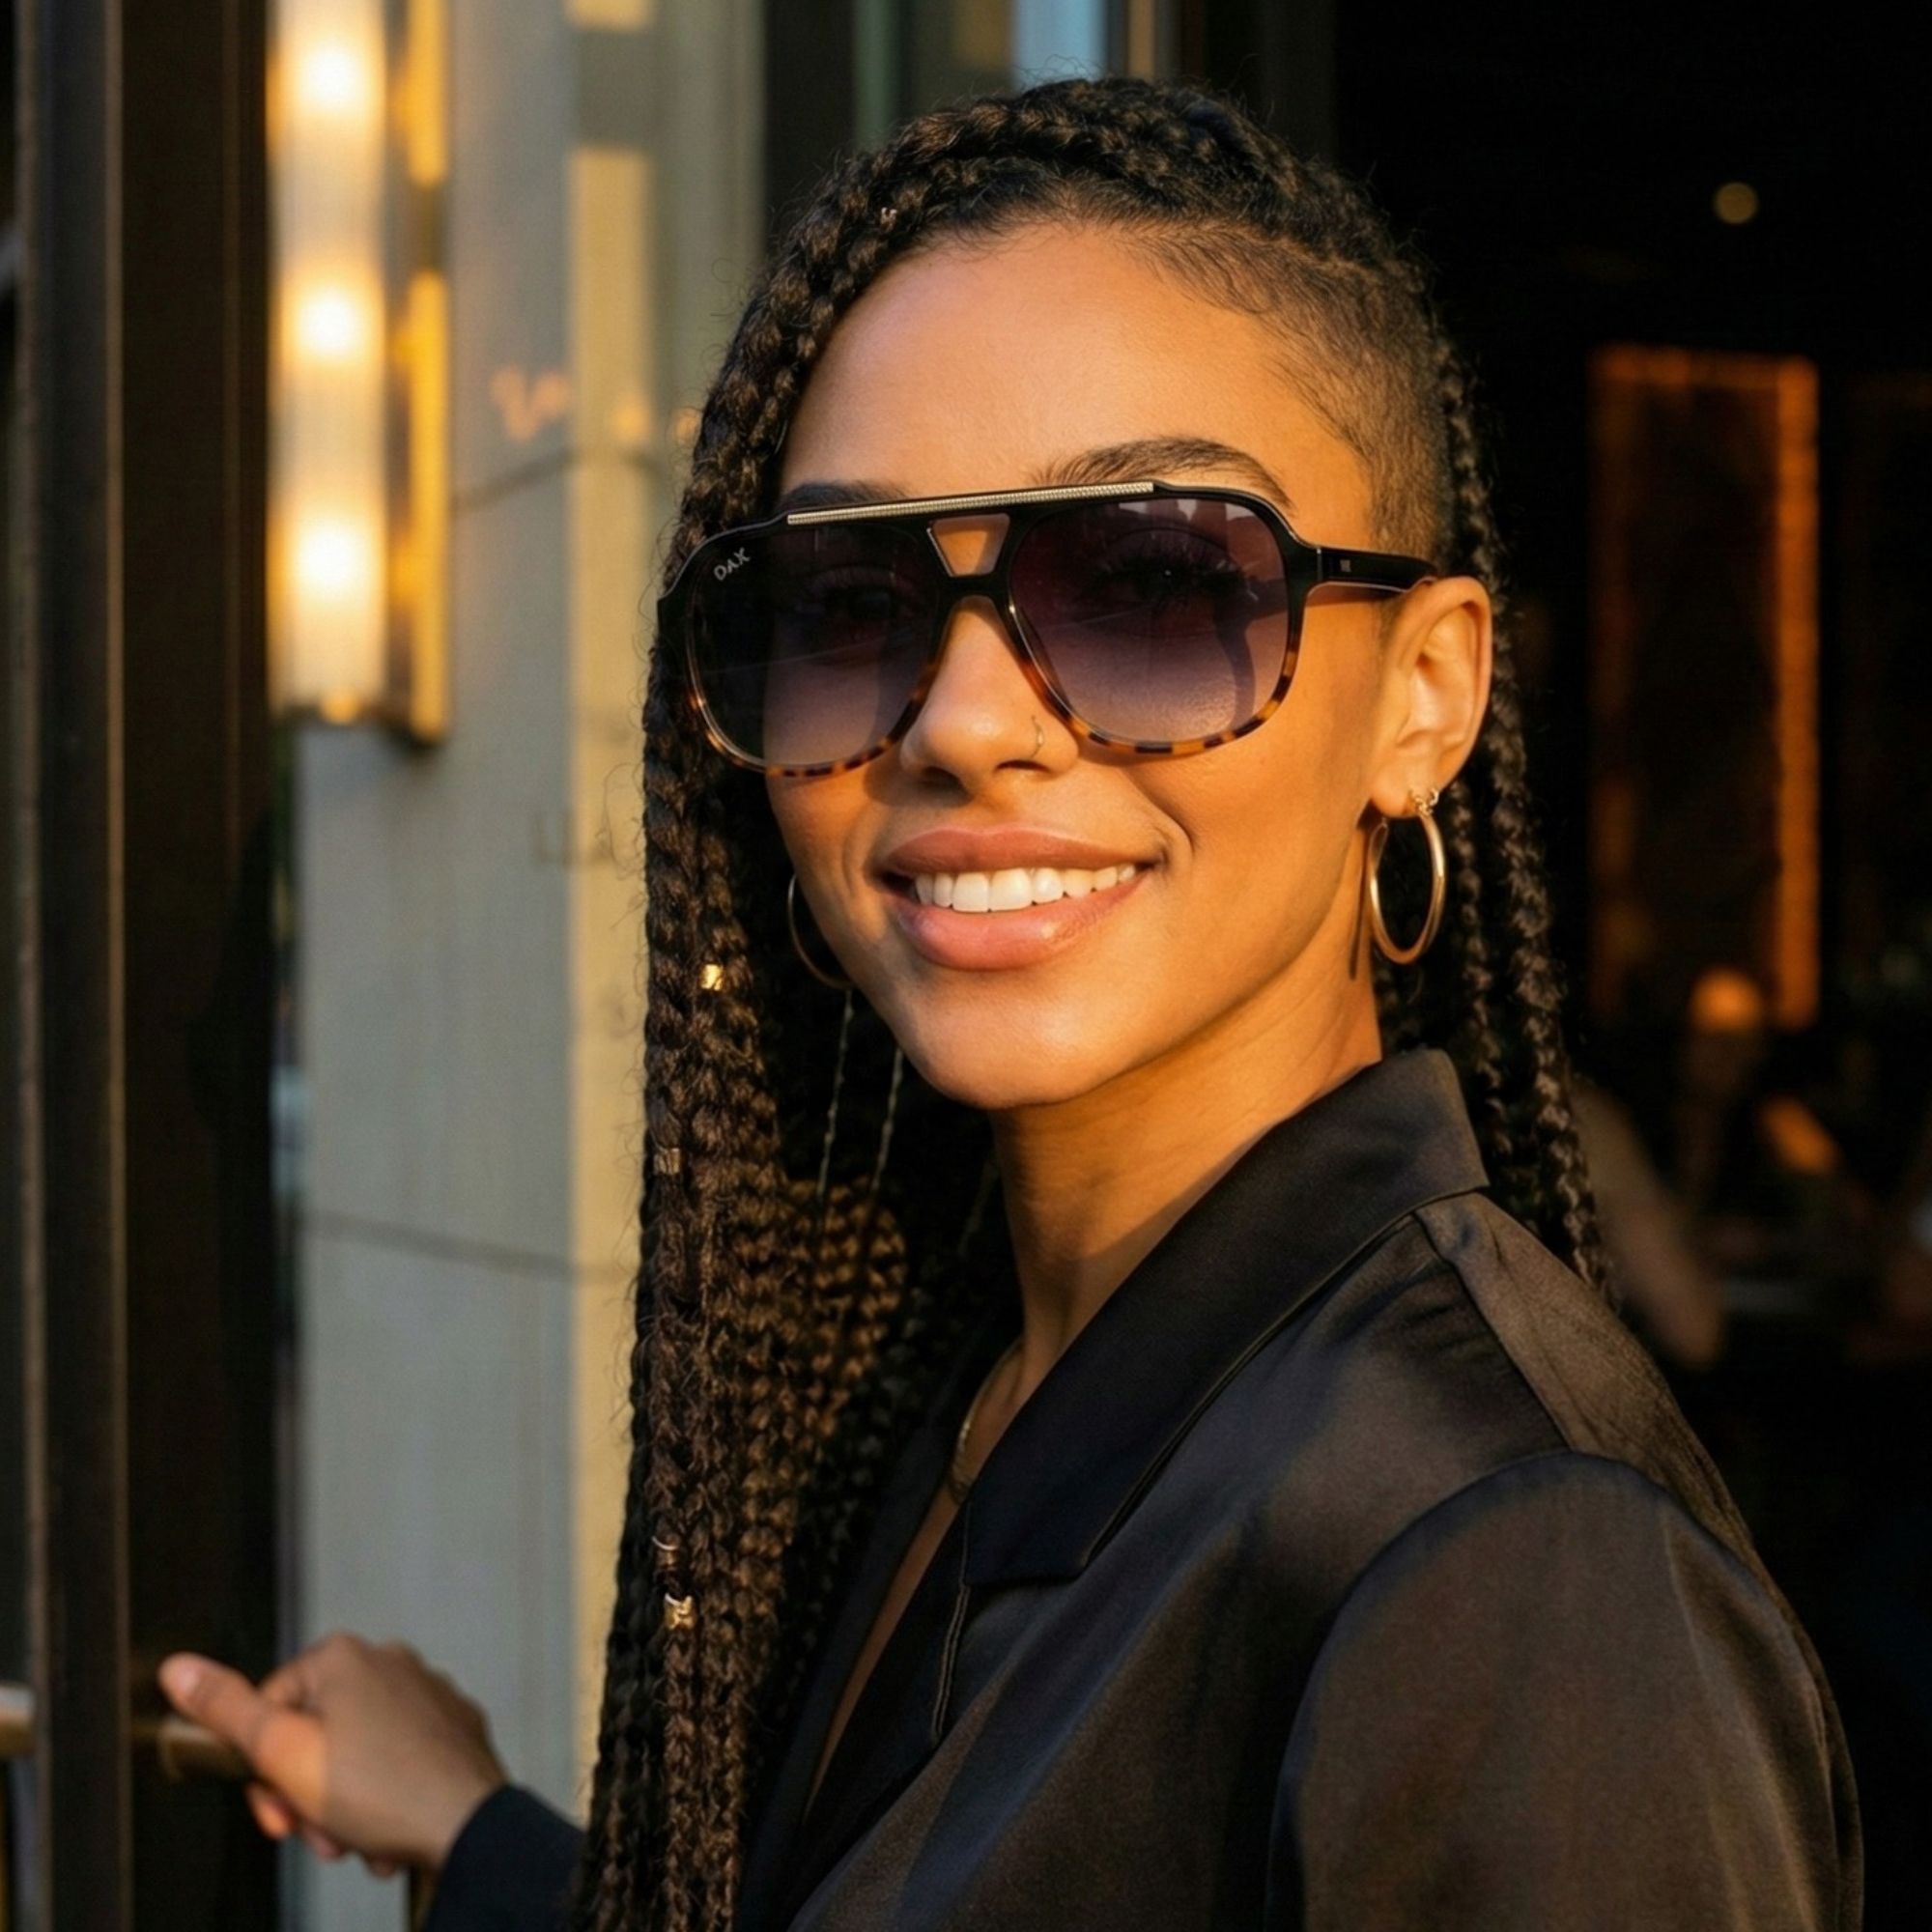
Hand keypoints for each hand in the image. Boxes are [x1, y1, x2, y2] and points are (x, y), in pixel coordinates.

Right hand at [158, 1635, 506, 1872]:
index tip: (280, 1810)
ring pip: (355, 1757)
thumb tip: (178, 1669)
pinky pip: (398, 1764)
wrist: (466, 1826)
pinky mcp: (452, 1726)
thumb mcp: (282, 1753)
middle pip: (314, 1737)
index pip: (268, 1711)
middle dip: (308, 1795)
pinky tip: (390, 1830)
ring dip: (345, 1806)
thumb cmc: (381, 1791)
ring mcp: (427, 1693)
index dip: (264, 1773)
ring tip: (360, 1836)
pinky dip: (387, 1798)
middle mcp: (390, 1661)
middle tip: (322, 1830)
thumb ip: (225, 1711)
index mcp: (344, 1657)